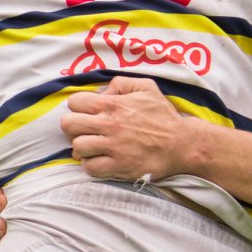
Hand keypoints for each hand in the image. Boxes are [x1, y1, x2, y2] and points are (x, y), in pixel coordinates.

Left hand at [60, 76, 194, 181]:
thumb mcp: (146, 87)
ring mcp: (113, 147)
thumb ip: (121, 83)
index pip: (75, 102)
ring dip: (82, 148)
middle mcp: (109, 125)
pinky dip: (90, 165)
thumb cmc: (163, 116)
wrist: (182, 144)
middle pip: (69, 125)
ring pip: (77, 147)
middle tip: (86, 130)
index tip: (87, 113)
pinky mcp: (118, 167)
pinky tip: (99, 160)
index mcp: (113, 104)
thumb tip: (103, 91)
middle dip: (74, 127)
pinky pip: (89, 168)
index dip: (78, 107)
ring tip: (92, 147)